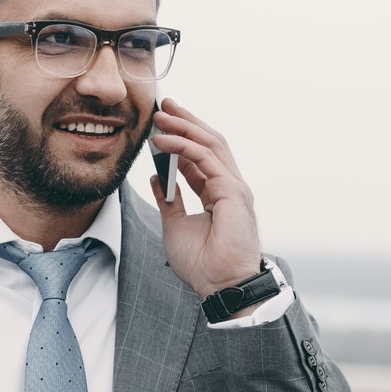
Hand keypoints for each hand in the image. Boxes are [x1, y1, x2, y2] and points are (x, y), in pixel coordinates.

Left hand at [149, 99, 265, 301]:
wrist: (220, 285)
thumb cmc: (203, 264)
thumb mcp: (175, 226)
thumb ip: (169, 200)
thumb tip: (156, 179)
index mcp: (218, 193)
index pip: (201, 157)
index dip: (181, 138)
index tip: (160, 125)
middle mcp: (230, 186)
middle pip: (209, 143)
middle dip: (186, 122)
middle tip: (164, 106)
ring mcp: (234, 187)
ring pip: (210, 144)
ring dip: (184, 127)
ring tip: (160, 116)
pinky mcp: (232, 191)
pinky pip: (206, 160)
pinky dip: (183, 147)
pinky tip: (163, 141)